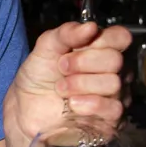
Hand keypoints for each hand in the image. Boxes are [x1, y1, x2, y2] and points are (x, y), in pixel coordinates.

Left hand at [3, 21, 131, 146]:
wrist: (24, 108)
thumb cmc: (39, 77)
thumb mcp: (45, 48)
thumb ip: (66, 33)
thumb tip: (90, 27)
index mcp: (101, 50)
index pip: (121, 37)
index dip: (101, 39)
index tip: (76, 46)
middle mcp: (113, 71)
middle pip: (115, 59)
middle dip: (83, 62)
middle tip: (62, 68)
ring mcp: (114, 95)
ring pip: (113, 83)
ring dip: (81, 84)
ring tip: (61, 89)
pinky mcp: (109, 120)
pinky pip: (113, 108)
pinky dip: (89, 104)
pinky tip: (72, 104)